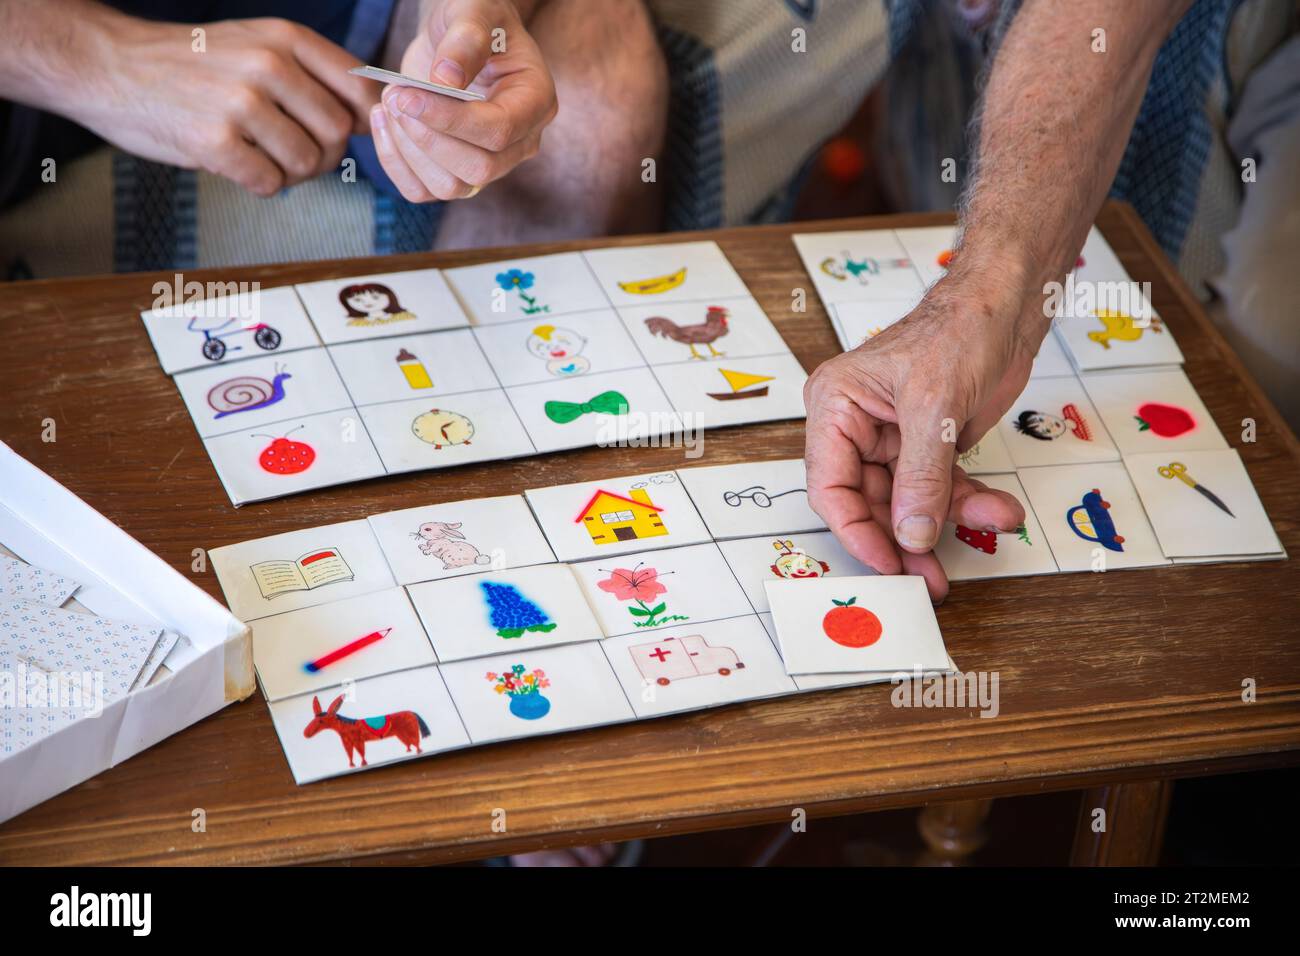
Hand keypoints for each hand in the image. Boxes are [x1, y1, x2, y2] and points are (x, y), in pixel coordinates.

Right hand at [66, 17, 375, 195]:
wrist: (112, 67)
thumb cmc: (195, 65)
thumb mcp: (257, 44)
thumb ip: (311, 74)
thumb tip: (367, 121)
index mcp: (286, 38)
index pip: (361, 89)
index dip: (363, 122)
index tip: (344, 133)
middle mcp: (269, 64)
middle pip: (337, 134)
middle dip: (323, 155)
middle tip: (293, 154)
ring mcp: (241, 102)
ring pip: (307, 163)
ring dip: (291, 174)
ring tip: (263, 158)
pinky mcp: (214, 141)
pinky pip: (269, 183)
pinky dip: (259, 185)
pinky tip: (239, 167)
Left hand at [371, 0, 555, 201]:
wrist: (459, 38)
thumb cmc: (474, 20)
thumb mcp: (472, 13)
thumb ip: (464, 40)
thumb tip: (445, 81)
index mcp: (535, 103)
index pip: (499, 132)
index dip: (451, 120)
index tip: (408, 95)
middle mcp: (519, 142)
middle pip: (478, 169)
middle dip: (428, 138)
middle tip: (395, 97)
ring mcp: (489, 163)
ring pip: (451, 187)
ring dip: (409, 151)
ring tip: (389, 103)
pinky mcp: (456, 172)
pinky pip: (424, 190)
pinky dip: (395, 163)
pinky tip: (383, 123)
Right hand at [803, 272, 1043, 599]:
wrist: (1009, 305)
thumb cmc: (959, 328)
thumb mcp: (936, 407)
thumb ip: (921, 477)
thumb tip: (912, 533)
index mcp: (836, 406)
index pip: (831, 485)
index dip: (856, 530)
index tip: (887, 561)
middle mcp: (858, 426)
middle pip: (869, 503)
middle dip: (906, 537)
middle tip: (930, 575)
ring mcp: (894, 439)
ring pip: (910, 502)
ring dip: (948, 520)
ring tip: (986, 524)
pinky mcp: (929, 446)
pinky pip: (941, 489)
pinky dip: (968, 502)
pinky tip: (997, 509)